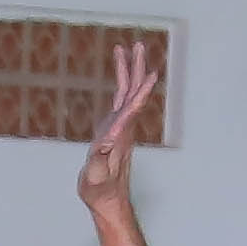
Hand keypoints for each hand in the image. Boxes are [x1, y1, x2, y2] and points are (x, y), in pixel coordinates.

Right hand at [80, 37, 155, 205]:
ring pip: (128, 92)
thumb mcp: (96, 178)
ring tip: (127, 48)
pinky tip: (119, 71)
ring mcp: (120, 125)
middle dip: (136, 68)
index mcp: (120, 136)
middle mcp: (124, 127)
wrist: (107, 200)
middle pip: (134, 92)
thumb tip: (102, 144)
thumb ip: (99, 162)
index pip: (134, 109)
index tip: (150, 73)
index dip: (142, 91)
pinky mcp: (113, 127)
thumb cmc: (100, 191)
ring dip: (129, 69)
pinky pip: (120, 98)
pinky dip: (120, 82)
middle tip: (138, 45)